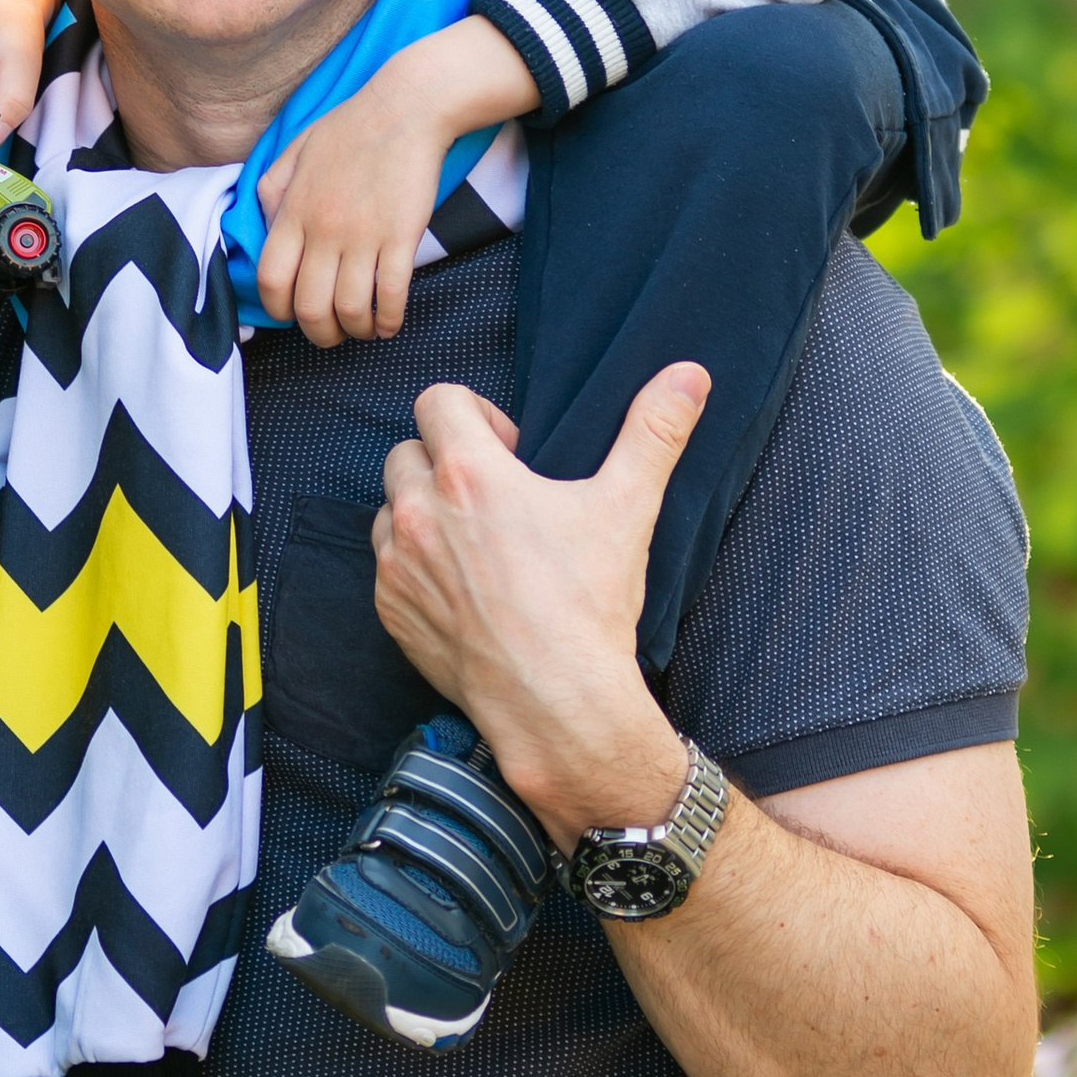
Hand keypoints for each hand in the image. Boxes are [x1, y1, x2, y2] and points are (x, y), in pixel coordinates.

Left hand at [254, 14, 535, 346]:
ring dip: (356, 330)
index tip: (292, 313)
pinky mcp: (401, 237)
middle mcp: (323, 230)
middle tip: (331, 333)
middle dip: (319, 333)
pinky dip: (389, 319)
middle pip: (309, 306)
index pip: (271, 279)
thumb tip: (266, 229)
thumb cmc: (350, 127)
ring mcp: (364, 236)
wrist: (405, 107)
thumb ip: (272, 191)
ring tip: (364, 329)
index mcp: (293, 211)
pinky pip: (391, 295)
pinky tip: (390, 322)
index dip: (278, 309)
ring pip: (350, 308)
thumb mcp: (294, 151)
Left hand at [370, 361, 709, 845]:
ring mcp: (398, 565)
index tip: (511, 451)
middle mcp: (418, 512)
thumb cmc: (589, 604)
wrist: (556, 702)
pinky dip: (415, 567)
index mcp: (468, 474)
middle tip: (495, 496)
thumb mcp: (628, 507)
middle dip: (443, 461)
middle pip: (407, 451)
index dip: (474, 414)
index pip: (437, 400)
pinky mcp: (391, 612)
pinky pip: (387, 567)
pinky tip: (464, 589)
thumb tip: (689, 374)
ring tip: (476, 542)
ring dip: (422, 512)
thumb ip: (655, 431)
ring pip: (389, 509)